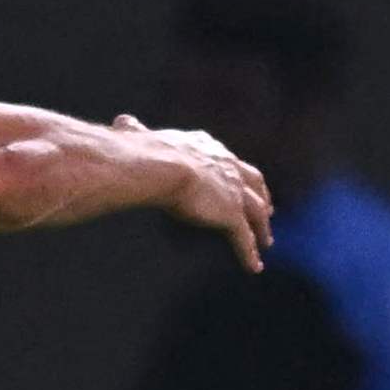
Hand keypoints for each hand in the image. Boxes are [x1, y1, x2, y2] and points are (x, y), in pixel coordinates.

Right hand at [122, 117, 275, 269]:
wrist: (159, 166)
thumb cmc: (145, 152)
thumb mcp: (140, 138)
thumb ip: (135, 132)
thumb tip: (121, 121)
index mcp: (207, 148)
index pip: (228, 160)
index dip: (236, 172)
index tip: (240, 180)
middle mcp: (228, 166)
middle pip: (254, 183)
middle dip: (261, 198)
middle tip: (268, 211)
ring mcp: (233, 191)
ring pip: (256, 212)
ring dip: (262, 228)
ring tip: (266, 241)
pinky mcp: (231, 214)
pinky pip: (243, 238)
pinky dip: (249, 253)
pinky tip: (254, 267)